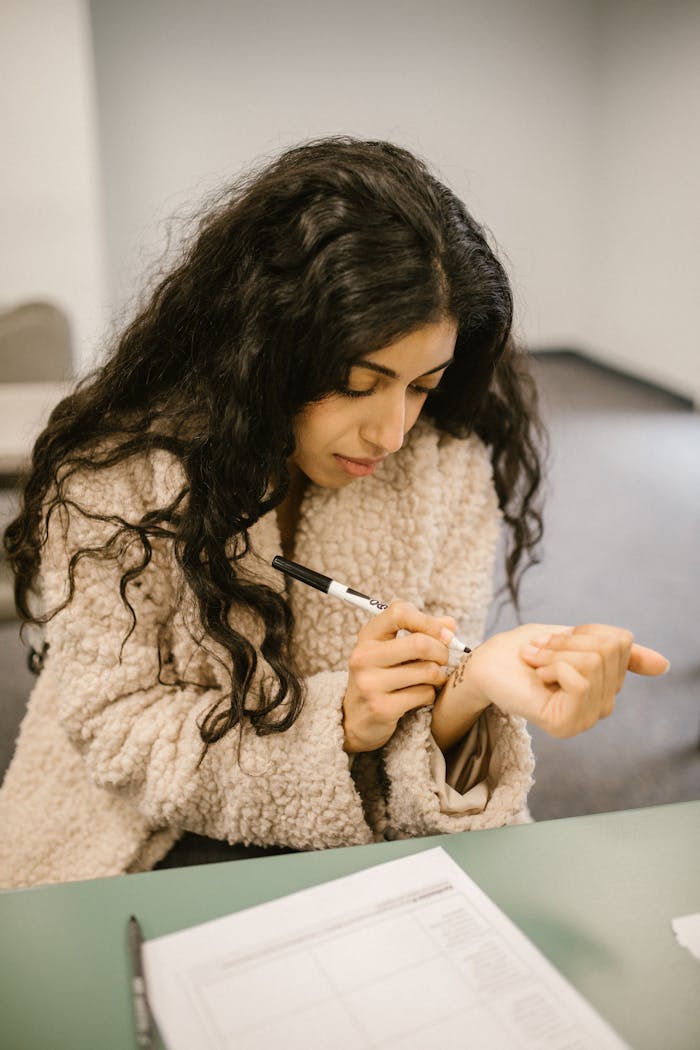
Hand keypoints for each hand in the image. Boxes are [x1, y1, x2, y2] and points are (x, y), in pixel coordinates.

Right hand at [342, 601, 453, 752]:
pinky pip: (424, 694)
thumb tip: (450, 624)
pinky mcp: (381, 708)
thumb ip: (421, 631)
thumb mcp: (392, 650)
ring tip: (431, 679)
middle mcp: (364, 657)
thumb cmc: (381, 677)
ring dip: (438, 676)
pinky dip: (430, 695)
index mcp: (367, 636)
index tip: (445, 634)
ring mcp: (370, 684)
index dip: (429, 621)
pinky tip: (419, 697)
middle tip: (442, 659)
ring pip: (427, 671)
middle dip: (442, 651)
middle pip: (420, 643)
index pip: (399, 612)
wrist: (356, 719)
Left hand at [440, 622, 668, 743]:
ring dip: (556, 651)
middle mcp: (600, 707)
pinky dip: (553, 664)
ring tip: (536, 663)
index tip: (557, 640)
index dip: (585, 630)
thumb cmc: (523, 650)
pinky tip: (537, 676)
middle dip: (569, 641)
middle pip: (609, 650)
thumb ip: (619, 653)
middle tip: (540, 652)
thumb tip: (665, 665)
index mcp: (605, 685)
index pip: (621, 641)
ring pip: (594, 661)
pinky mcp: (566, 724)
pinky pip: (579, 677)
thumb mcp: (576, 640)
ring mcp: (585, 718)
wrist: (483, 663)